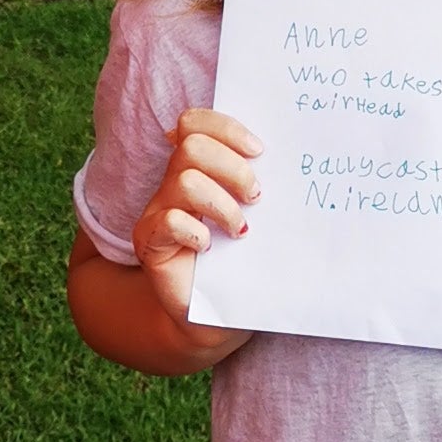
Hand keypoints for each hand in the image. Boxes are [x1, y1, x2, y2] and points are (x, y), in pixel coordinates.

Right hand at [131, 105, 263, 326]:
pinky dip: (197, 232)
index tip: (260, 152)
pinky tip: (211, 249)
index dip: (227, 128)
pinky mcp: (150, 244)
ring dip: (222, 204)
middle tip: (256, 196)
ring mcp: (158, 213)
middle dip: (233, 167)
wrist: (217, 318)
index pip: (195, 123)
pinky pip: (169, 222)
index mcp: (197, 169)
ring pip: (185, 181)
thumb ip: (262, 185)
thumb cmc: (244, 263)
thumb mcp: (259, 217)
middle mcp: (173, 185)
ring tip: (241, 229)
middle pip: (192, 145)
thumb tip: (290, 156)